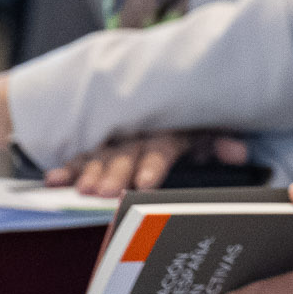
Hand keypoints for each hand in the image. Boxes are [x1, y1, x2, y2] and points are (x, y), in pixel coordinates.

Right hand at [45, 132, 251, 197]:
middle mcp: (141, 135)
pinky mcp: (100, 149)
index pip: (162, 146)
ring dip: (91, 172)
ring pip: (102, 156)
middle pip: (127, 153)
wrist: (170, 101)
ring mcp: (119, 141)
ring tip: (81, 191)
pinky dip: (67, 169)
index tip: (144, 184)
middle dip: (116, 173)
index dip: (153, 165)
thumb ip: (221, 145)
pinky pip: (81, 157)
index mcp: (170, 132)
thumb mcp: (209, 136)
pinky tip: (52, 181)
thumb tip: (240, 153)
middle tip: (105, 193)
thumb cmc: (193, 131)